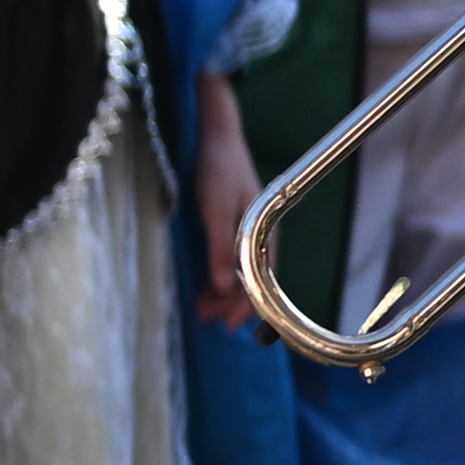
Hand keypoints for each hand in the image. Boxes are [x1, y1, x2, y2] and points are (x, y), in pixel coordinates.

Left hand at [190, 85, 263, 328]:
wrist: (217, 138)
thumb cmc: (219, 171)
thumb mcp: (216, 210)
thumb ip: (220, 248)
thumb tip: (225, 287)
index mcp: (263, 236)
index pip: (262, 282)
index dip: (247, 307)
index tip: (229, 326)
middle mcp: (261, 239)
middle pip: (253, 282)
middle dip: (231, 305)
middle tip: (206, 320)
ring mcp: (249, 234)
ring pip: (243, 274)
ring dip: (224, 294)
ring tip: (201, 309)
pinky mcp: (235, 229)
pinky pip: (234, 263)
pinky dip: (221, 278)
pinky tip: (207, 286)